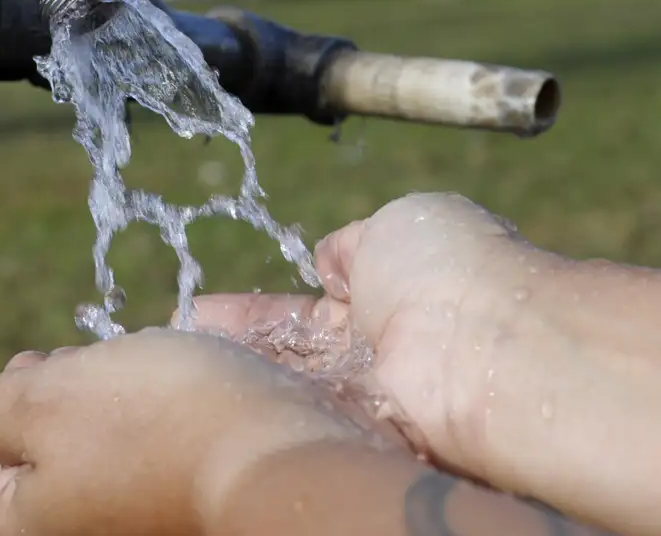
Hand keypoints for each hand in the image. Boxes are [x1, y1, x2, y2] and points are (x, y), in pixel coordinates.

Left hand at [0, 327, 409, 535]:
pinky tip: (192, 394)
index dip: (10, 397)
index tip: (43, 359)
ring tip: (152, 371)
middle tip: (98, 360)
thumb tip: (2, 409)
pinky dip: (171, 421)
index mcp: (30, 525)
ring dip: (124, 402)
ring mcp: (143, 524)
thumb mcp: (43, 397)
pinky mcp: (193, 509)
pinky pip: (166, 455)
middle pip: (53, 454)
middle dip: (70, 395)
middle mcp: (87, 534)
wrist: (280, 458)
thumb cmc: (155, 424)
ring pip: (112, 448)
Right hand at [185, 192, 566, 479]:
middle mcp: (377, 353)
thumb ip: (354, 244)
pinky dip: (251, 409)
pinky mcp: (359, 437)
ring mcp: (366, 398)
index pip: (306, 309)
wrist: (489, 348)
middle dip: (232, 351)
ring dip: (234, 378)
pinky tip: (200, 401)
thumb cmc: (452, 270)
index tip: (201, 311)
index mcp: (390, 293)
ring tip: (171, 369)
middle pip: (289, 356)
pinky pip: (296, 420)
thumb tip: (330, 257)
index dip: (254, 312)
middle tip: (174, 347)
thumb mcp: (397, 224)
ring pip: (286, 388)